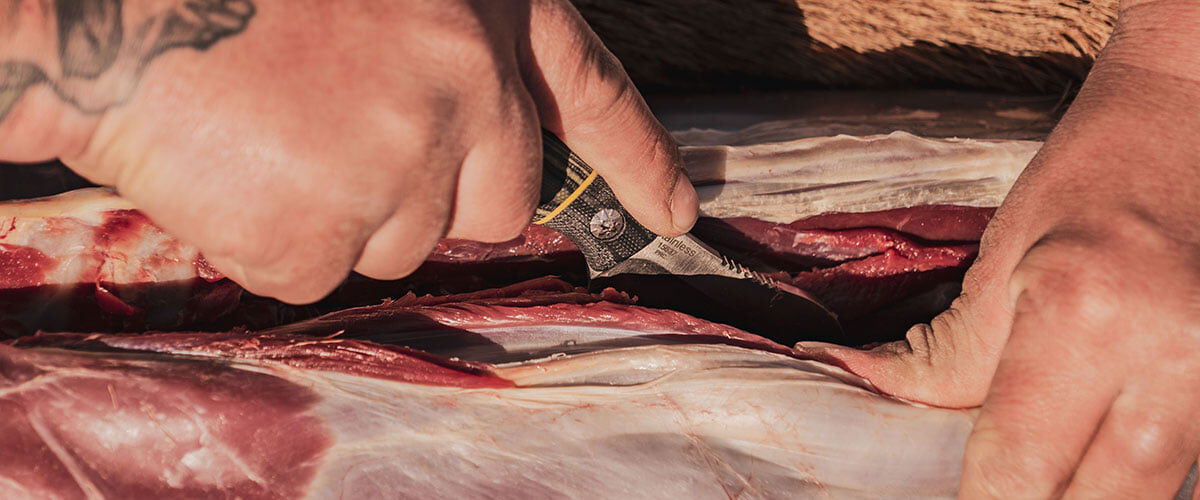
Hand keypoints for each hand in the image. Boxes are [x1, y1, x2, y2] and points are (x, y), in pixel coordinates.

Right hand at [0, 0, 697, 302]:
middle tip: (339, 139)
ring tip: (267, 135)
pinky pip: (316, 271)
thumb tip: (471, 152)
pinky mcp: (322, 229)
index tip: (674, 210)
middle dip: (434, 195)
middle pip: (496, 207)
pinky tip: (230, 171)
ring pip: (400, 244)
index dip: (637, 157)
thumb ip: (446, 58)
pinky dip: (272, 240)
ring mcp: (397, 163)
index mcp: (480, 11)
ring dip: (341, 212)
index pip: (590, 93)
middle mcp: (462, 87)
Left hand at [800, 2, 1199, 496]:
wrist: (1195, 114)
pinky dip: (1144, 480)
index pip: (1017, 465)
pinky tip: (1102, 470)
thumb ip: (945, 358)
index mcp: (1079, 318)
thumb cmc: (1088, 176)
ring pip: (1155, 496)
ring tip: (1045, 477)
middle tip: (995, 489)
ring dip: (1094, 496)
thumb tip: (862, 391)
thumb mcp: (1001, 260)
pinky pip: (1193, 467)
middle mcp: (1170, 360)